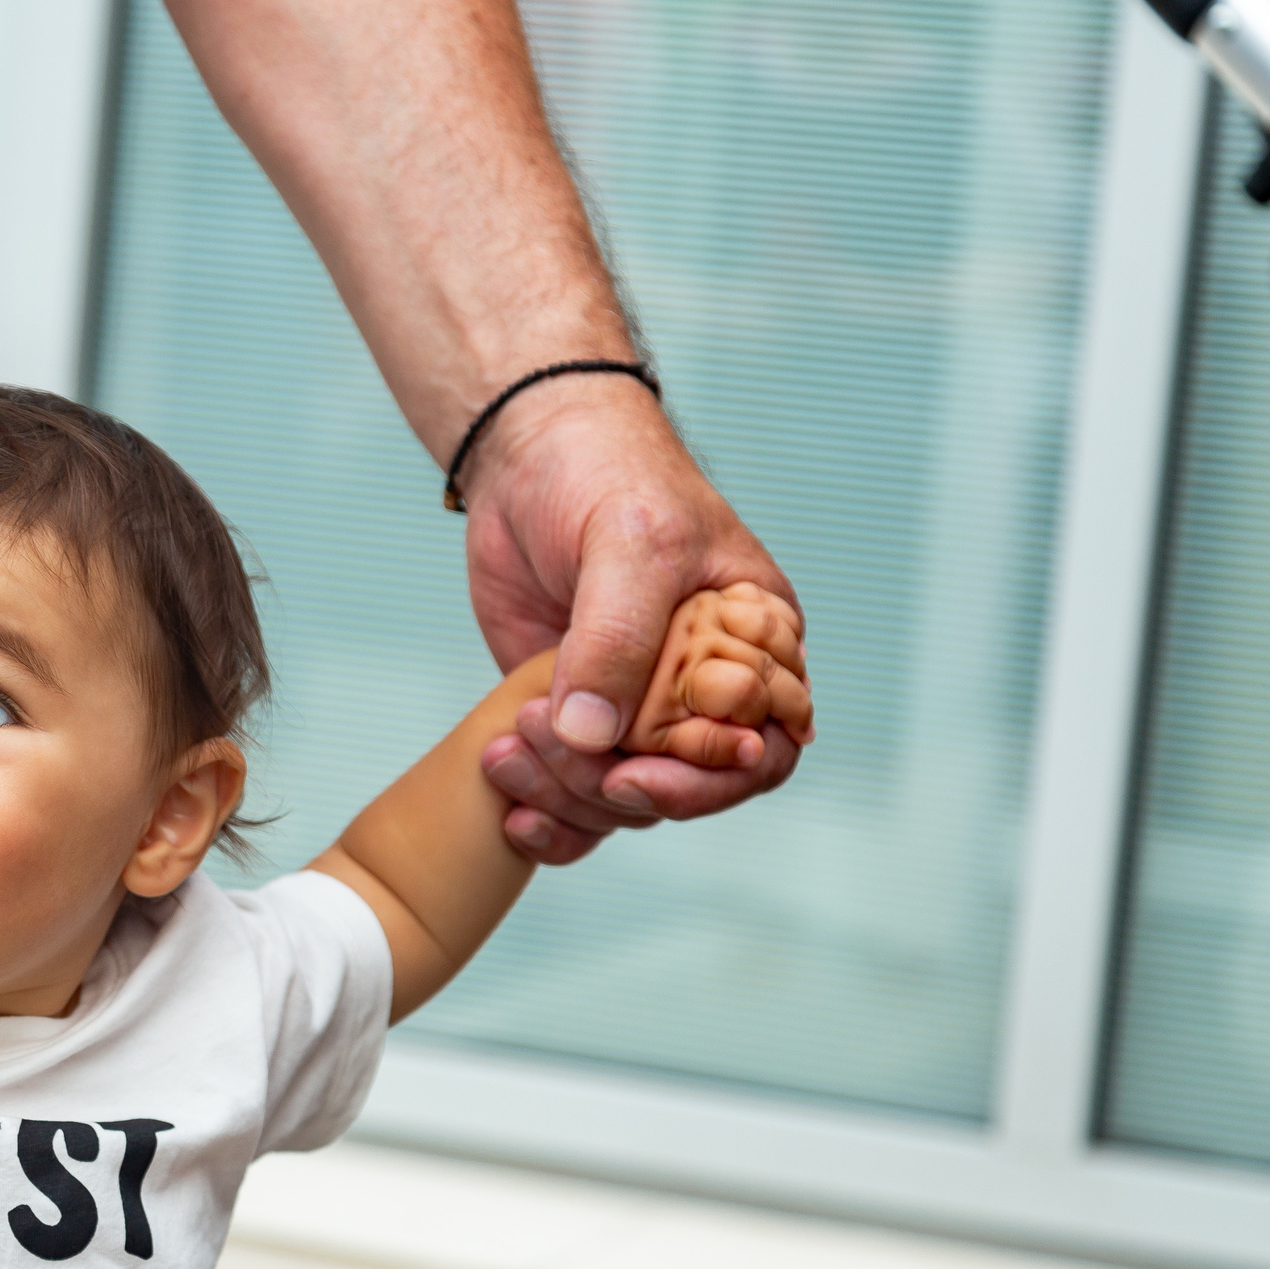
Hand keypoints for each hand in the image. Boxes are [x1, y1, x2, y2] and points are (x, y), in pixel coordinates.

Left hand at [461, 376, 803, 864]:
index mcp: (755, 647)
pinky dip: (548, 814)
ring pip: (624, 798)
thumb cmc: (607, 476)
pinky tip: (511, 813)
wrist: (528, 455)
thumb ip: (619, 638)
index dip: (707, 781)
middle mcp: (704, 688)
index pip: (764, 749)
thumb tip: (595, 737)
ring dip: (566, 796)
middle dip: (614, 787)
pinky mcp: (579, 717)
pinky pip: (577, 793)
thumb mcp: (631, 542)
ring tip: (505, 753)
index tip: (633, 775)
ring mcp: (639, 708)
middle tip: (548, 743)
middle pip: (686, 788)